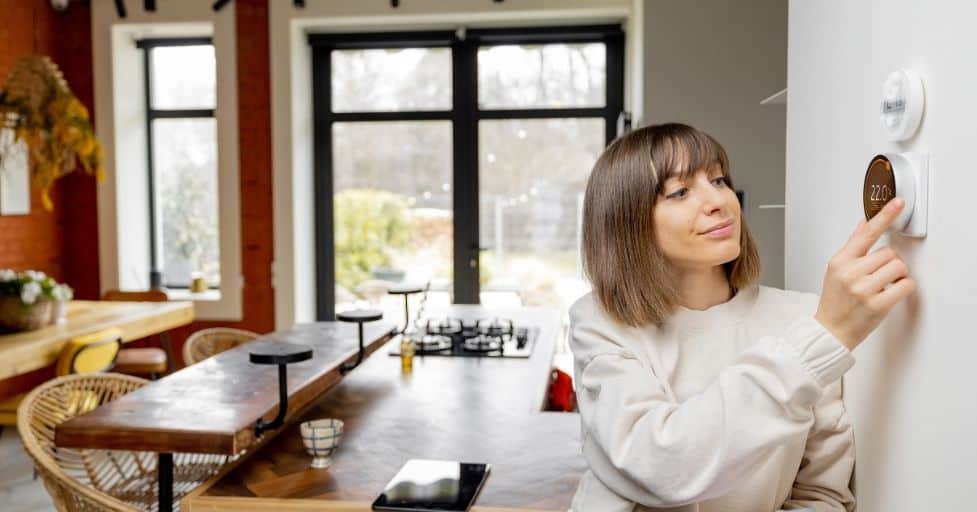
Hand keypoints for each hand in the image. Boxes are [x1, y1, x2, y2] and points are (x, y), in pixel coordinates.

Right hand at [814, 198, 916, 350]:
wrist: (831, 330)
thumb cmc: (834, 301)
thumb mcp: (836, 270)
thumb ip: (852, 247)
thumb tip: (864, 224)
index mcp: (840, 261)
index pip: (866, 233)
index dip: (884, 216)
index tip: (898, 203)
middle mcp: (850, 273)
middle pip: (889, 253)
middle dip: (889, 263)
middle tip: (879, 276)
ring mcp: (863, 289)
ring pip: (899, 267)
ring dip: (897, 276)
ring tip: (883, 286)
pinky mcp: (877, 305)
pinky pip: (905, 285)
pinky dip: (903, 288)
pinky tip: (891, 293)